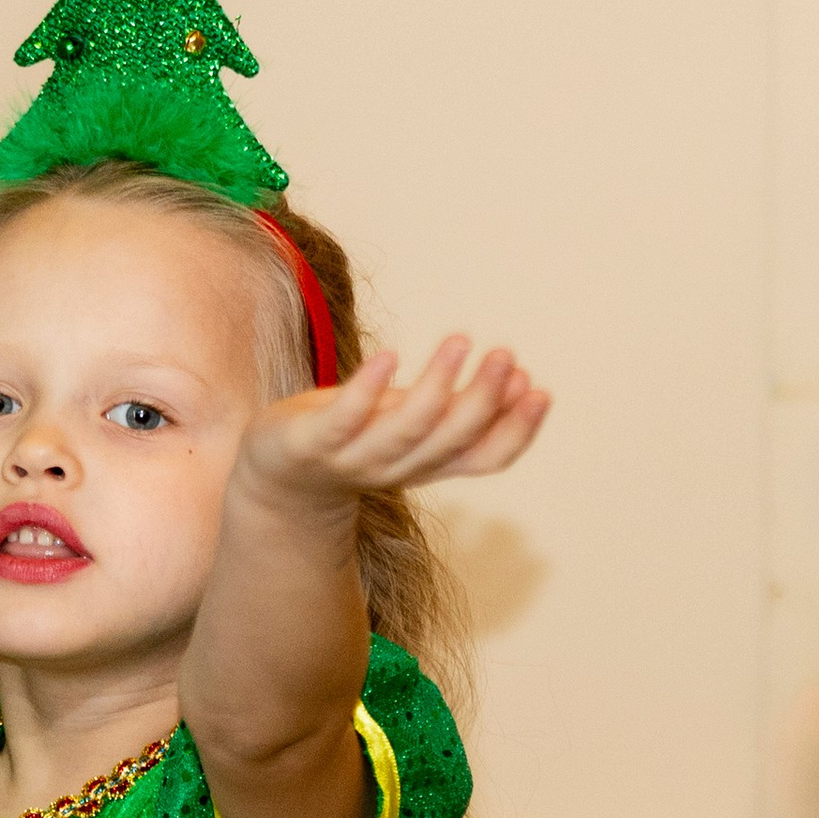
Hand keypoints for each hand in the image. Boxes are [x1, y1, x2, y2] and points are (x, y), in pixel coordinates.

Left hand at [234, 336, 549, 510]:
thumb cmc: (356, 436)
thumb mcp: (415, 424)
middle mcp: (398, 467)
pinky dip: (366, 391)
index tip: (540, 390)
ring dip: (436, 388)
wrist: (278, 476)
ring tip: (461, 341)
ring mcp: (354, 457)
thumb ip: (462, 409)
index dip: (515, 430)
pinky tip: (389, 356)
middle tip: (504, 354)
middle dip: (482, 400)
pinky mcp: (312, 442)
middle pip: (449, 440)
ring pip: (404, 431)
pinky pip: (343, 419)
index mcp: (428, 464)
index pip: (484, 459)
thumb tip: (525, 379)